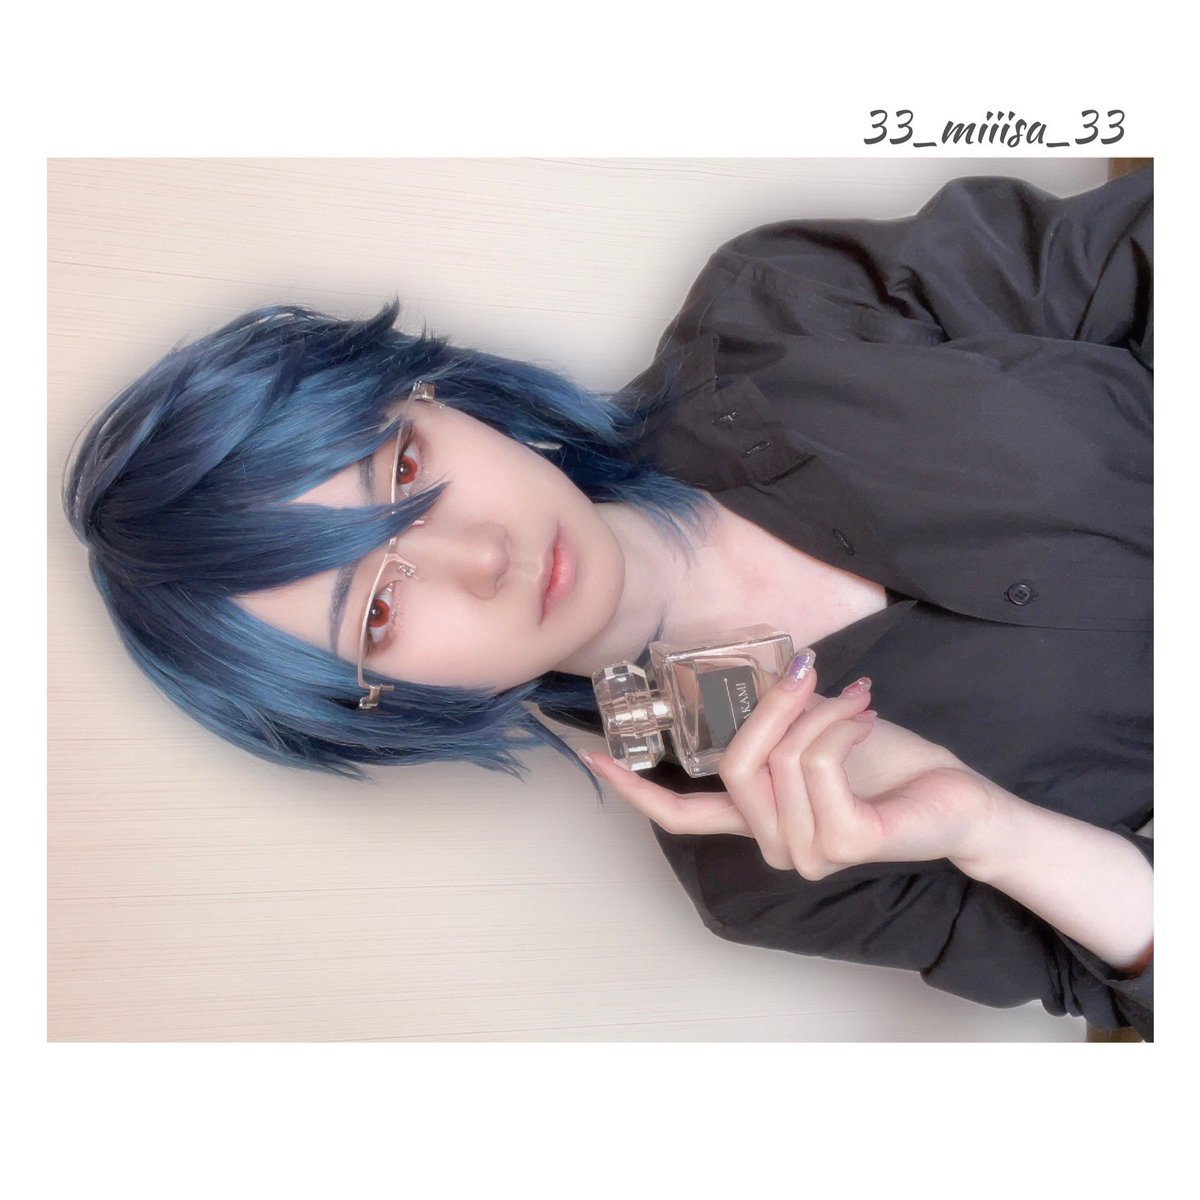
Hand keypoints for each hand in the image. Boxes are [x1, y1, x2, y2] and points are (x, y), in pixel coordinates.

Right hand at [579, 657, 1001, 877]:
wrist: (957, 798)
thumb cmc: (888, 765)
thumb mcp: (815, 731)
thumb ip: (774, 723)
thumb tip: (750, 677)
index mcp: (760, 821)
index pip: (683, 817)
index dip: (636, 788)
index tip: (594, 758)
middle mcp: (775, 847)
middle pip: (734, 765)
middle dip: (771, 707)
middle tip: (807, 670)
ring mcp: (807, 853)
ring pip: (780, 759)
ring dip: (820, 712)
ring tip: (856, 699)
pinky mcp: (843, 844)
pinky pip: (816, 764)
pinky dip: (840, 725)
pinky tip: (867, 718)